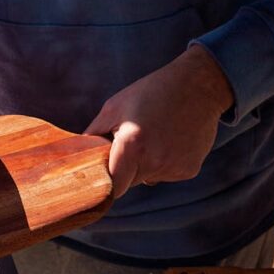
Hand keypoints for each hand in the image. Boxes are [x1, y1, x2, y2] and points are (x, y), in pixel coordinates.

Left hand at [85, 45, 233, 197]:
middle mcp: (155, 161)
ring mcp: (174, 168)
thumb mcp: (114, 108)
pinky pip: (165, 174)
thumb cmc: (150, 93)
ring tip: (153, 136)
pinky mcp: (189, 170)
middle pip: (128, 182)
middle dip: (122, 169)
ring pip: (146, 178)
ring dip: (144, 165)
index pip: (111, 187)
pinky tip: (169, 140)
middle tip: (128, 144)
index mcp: (132, 145)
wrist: (200, 86)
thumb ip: (92, 136)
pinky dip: (163, 163)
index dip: (103, 186)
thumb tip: (74, 158)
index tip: (98, 180)